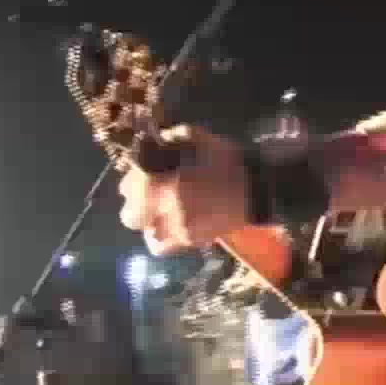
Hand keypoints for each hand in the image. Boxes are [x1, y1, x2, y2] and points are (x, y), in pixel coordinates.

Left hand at [117, 124, 251, 255]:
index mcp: (160, 185)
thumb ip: (166, 141)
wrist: (257, 186)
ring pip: (147, 234)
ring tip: (162, 211)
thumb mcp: (194, 138)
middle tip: (148, 195)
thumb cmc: (224, 158)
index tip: (142, 174)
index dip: (133, 179)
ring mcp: (178, 230)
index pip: (128, 187)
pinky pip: (165, 246)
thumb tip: (149, 144)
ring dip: (149, 222)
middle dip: (136, 205)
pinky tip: (173, 224)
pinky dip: (164, 237)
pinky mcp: (192, 241)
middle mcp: (164, 211)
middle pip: (130, 217)